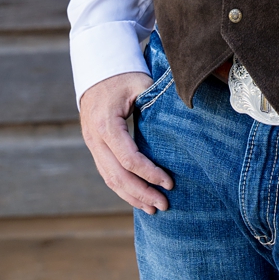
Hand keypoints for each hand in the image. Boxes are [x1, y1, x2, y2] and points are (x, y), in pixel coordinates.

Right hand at [80, 71, 174, 212]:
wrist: (96, 70)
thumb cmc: (123, 75)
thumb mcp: (141, 83)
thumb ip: (158, 101)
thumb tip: (186, 115)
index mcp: (107, 125)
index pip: (128, 158)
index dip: (149, 173)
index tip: (169, 183)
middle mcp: (95, 139)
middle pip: (116, 176)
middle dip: (140, 193)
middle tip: (163, 205)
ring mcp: (92, 145)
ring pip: (109, 179)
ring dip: (130, 196)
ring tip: (152, 209)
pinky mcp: (95, 147)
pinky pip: (107, 173)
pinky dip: (122, 188)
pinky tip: (137, 198)